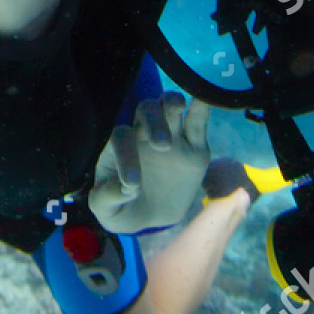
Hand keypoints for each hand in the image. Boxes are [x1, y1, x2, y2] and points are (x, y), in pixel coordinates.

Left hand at [90, 95, 212, 234]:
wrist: (150, 214)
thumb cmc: (122, 207)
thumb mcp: (107, 211)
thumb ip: (107, 198)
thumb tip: (126, 189)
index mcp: (120, 145)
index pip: (122, 137)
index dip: (126, 156)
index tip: (133, 185)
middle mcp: (144, 132)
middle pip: (147, 110)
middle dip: (155, 122)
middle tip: (163, 145)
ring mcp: (171, 136)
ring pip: (169, 106)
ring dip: (173, 101)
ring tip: (178, 106)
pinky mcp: (195, 147)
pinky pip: (199, 122)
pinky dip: (202, 108)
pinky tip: (206, 99)